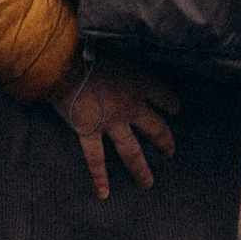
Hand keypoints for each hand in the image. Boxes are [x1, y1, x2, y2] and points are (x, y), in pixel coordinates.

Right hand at [53, 62, 178, 201]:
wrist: (64, 60)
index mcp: (139, 82)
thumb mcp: (115, 48)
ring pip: (132, 151)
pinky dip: (99, 177)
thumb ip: (123, 62)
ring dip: (140, 168)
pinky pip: (96, 159)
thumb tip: (123, 62)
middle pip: (156, 128)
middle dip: (165, 141)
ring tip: (147, 182)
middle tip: (170, 152)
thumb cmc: (86, 46)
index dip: (171, 103)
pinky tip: (104, 192)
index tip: (176, 109)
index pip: (163, 96)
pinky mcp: (89, 132)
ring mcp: (111, 122)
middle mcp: (131, 105)